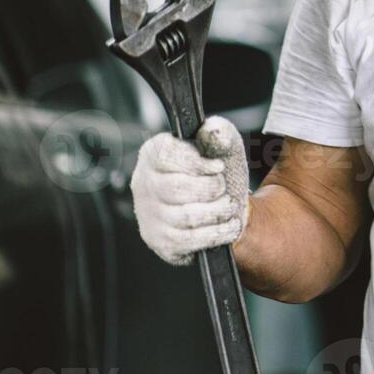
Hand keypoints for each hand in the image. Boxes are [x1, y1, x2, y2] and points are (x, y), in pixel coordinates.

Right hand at [130, 116, 249, 266]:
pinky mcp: (160, 240)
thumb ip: (219, 133)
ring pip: (184, 217)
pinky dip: (216, 233)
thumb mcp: (222, 146)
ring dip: (217, 212)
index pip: (166, 156)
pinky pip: (188, 241)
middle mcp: (144, 184)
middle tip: (223, 188)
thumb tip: (212, 131)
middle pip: (177, 189)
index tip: (218, 166)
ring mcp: (149, 215)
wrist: (221, 204)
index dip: (196, 163)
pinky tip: (228, 226)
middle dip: (211, 189)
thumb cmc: (216, 172)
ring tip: (229, 206)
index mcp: (154, 154)